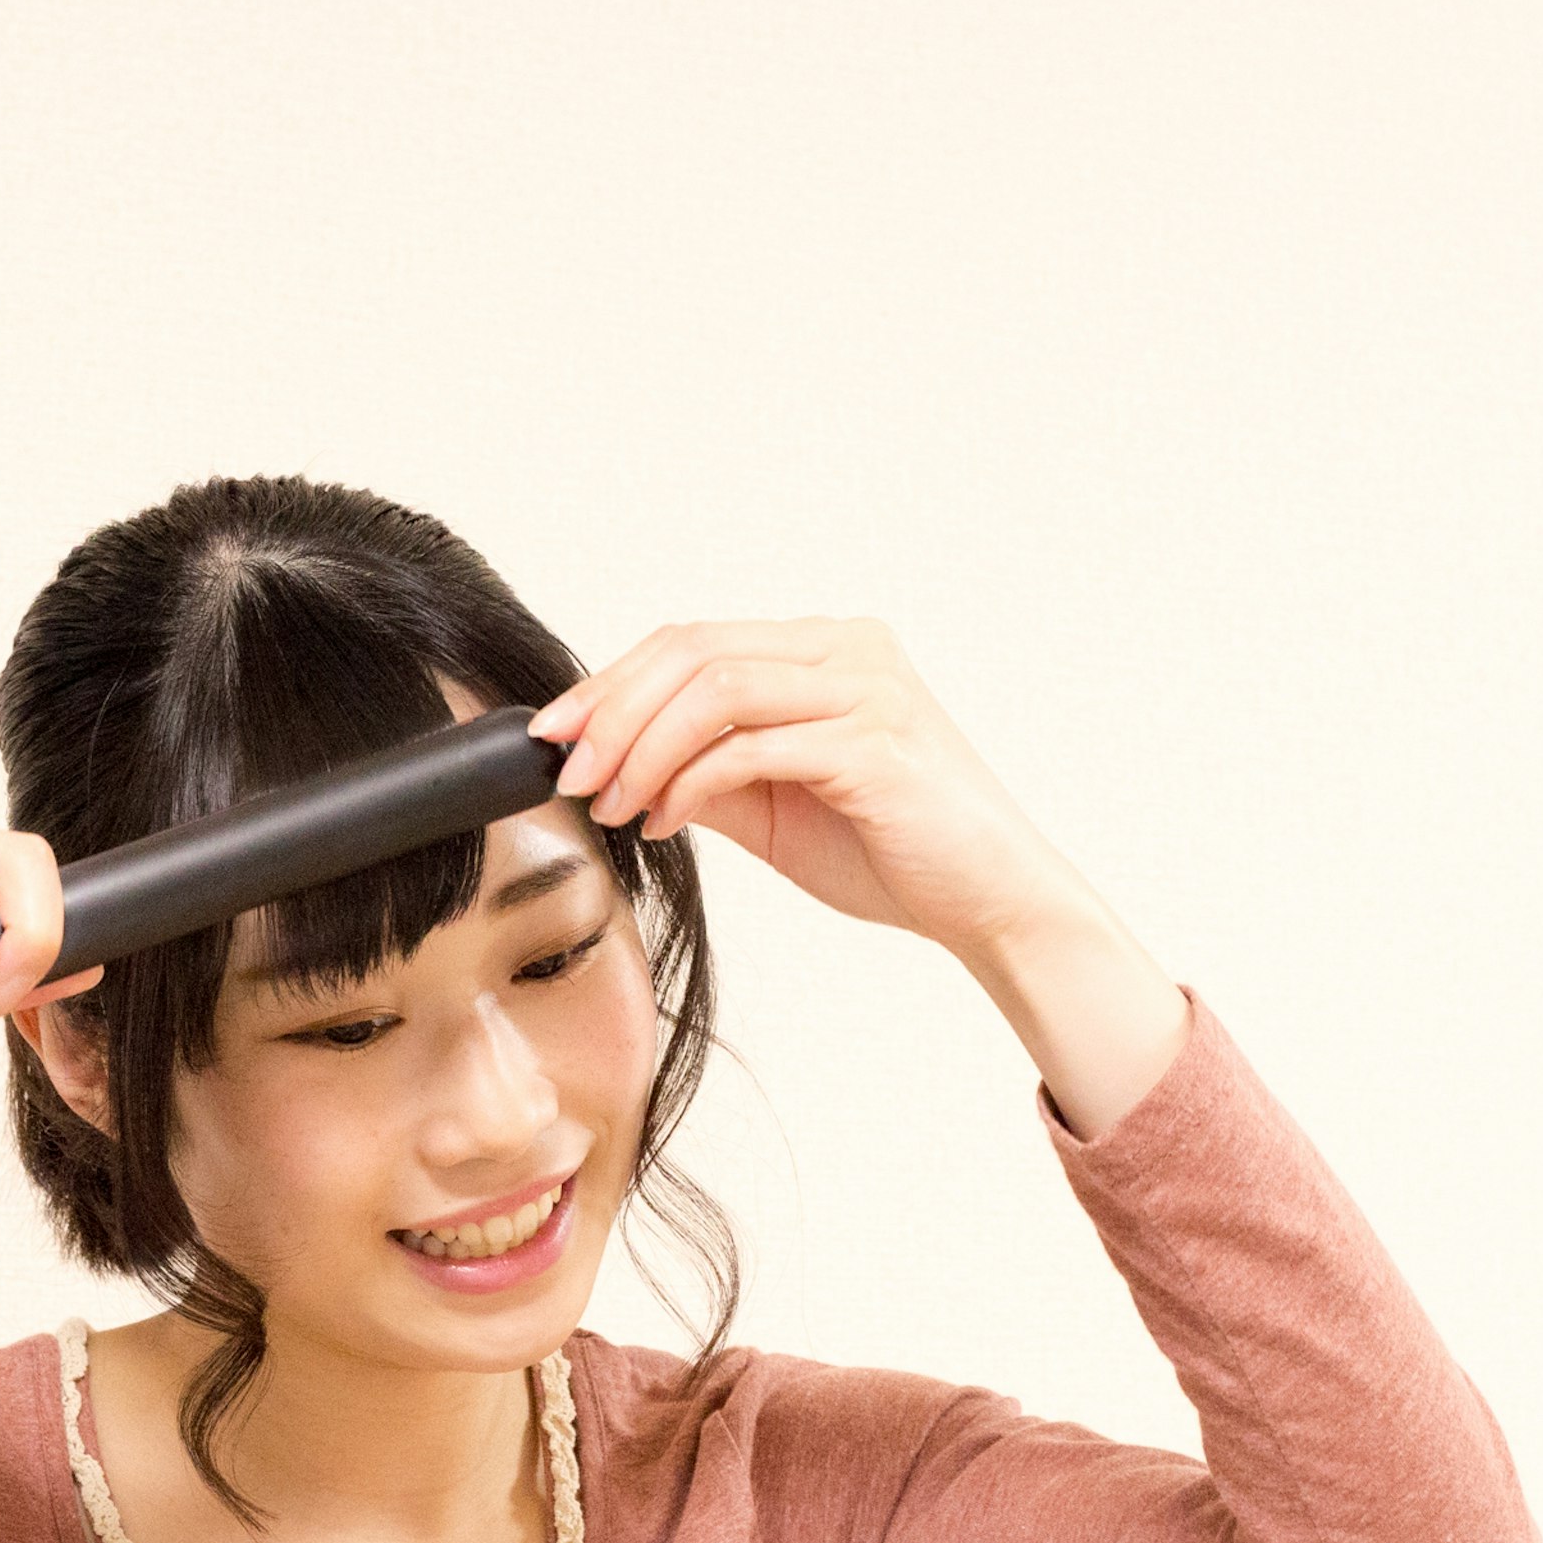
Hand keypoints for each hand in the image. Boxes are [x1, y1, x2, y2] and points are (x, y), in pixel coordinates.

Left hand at [531, 618, 1083, 955]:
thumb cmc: (893, 851)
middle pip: (694, 650)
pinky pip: (753, 747)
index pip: (693, 640)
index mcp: (825, 650)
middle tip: (568, 769)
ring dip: (643, 747)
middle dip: (613, 710)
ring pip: (716, 688)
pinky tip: (666, 819)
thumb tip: (617, 764)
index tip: (554, 734)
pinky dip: (691, 782)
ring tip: (613, 802)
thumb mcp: (773, 806)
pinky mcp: (874, 743)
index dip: (611, 682)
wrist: (988, 901)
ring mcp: (866, 690)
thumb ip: (707, 770)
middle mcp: (847, 651)